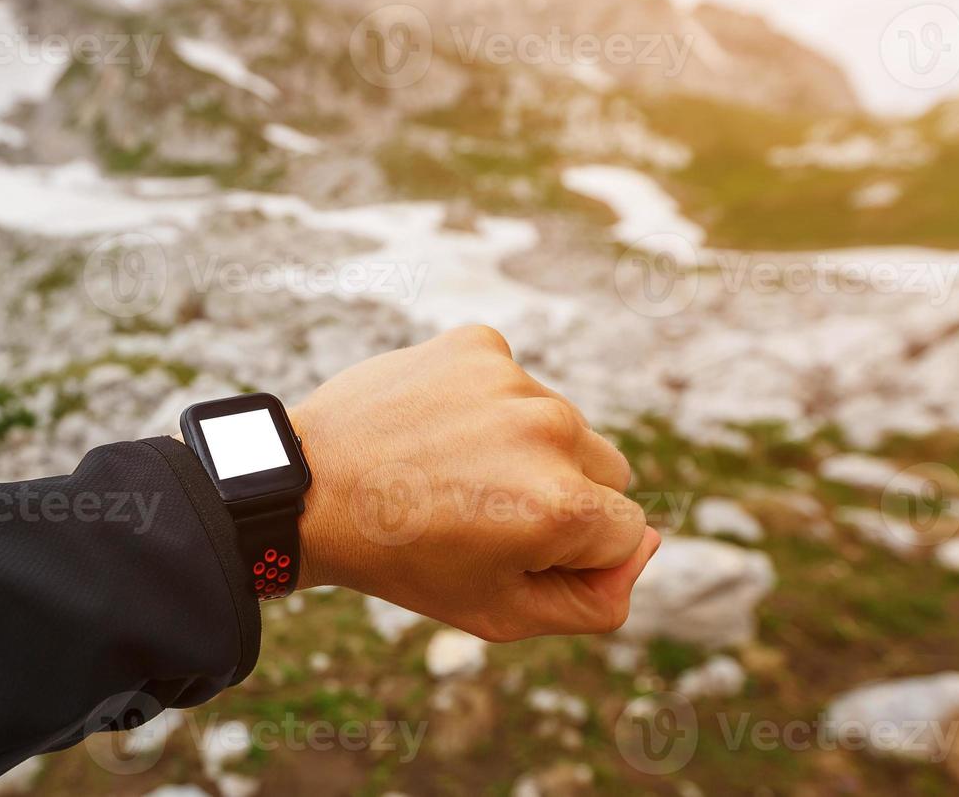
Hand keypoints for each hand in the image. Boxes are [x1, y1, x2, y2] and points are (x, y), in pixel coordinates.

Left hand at [289, 325, 659, 641]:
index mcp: (564, 507)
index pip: (629, 532)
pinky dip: (490, 404)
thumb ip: (595, 600)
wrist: (310, 488)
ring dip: (529, 448)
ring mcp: (514, 380)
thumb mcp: (501, 614)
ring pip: (564, 424)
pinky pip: (517, 382)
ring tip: (457, 469)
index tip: (515, 551)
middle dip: (567, 496)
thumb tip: (648, 543)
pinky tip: (442, 428)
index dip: (577, 554)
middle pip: (609, 471)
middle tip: (489, 511)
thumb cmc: (406, 560)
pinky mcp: (479, 344)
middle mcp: (551, 432)